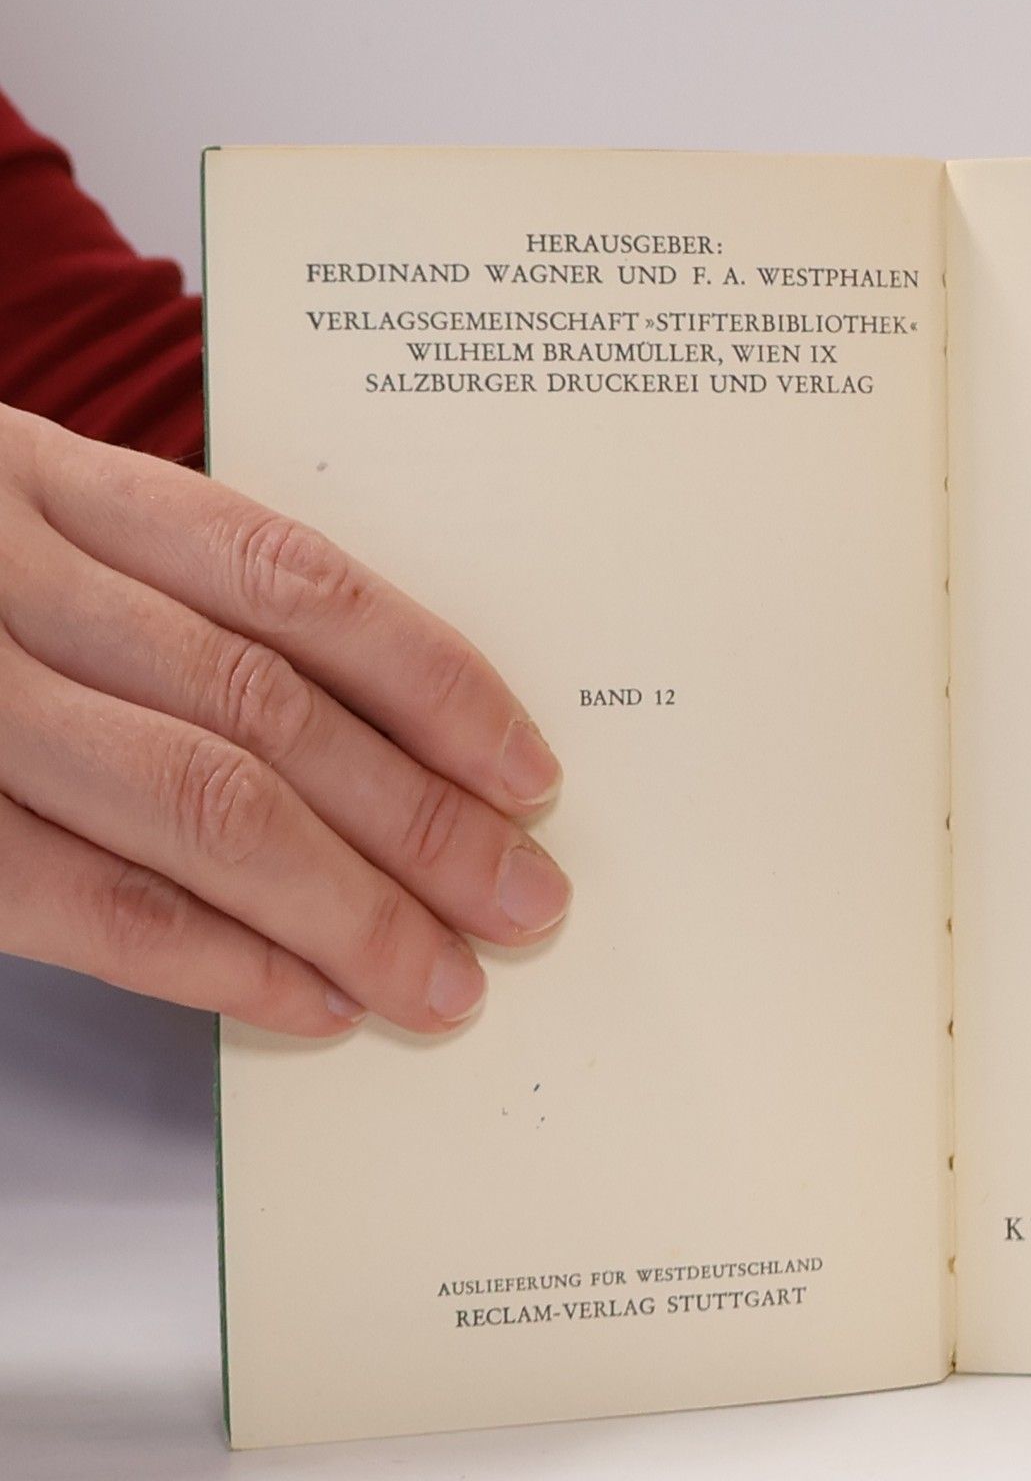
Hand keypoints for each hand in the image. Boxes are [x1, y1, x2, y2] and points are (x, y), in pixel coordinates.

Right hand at [0, 404, 570, 1036]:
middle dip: (418, 819)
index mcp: (52, 477)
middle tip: (525, 902)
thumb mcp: (18, 509)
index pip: (294, 578)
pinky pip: (69, 897)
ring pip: (188, 803)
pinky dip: (203, 959)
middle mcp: (3, 570)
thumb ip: (158, 587)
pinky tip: (306, 1003)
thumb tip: (377, 726)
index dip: (430, 679)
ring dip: (341, 908)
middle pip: (263, 706)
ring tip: (444, 979)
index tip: (528, 768)